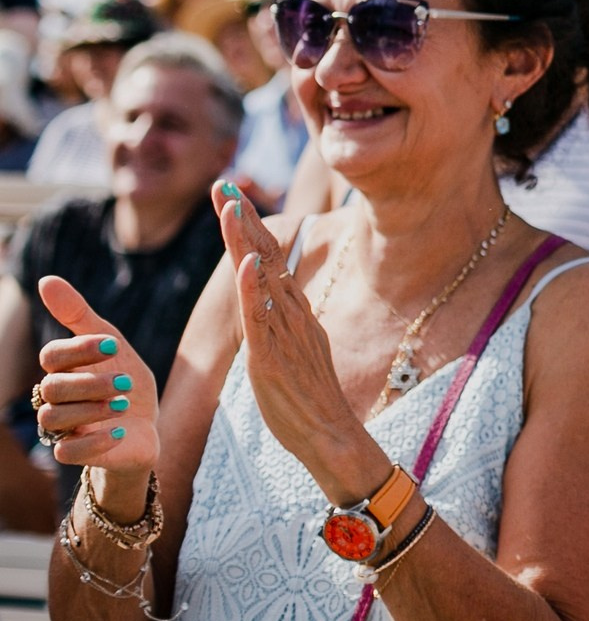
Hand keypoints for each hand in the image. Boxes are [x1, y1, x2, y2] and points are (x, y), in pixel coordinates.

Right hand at [32, 278, 158, 480]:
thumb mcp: (111, 346)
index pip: (52, 356)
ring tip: (123, 405)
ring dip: (90, 409)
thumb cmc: (124, 382)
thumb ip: (80, 316)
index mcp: (62, 370)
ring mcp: (63, 428)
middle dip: (91, 383)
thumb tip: (46, 280)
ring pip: (52, 419)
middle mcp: (55, 398)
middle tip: (126, 382)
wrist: (145, 428)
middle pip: (52, 388)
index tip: (115, 346)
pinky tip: (119, 431)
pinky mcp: (75, 453)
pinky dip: (94, 442)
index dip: (80, 349)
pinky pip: (66, 452)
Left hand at [218, 189, 376, 503]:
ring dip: (246, 240)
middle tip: (224, 185)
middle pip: (267, 256)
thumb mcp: (294, 350)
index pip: (271, 258)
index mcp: (294, 312)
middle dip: (243, 219)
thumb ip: (282, 321)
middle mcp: (292, 314)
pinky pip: (261, 319)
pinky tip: (245, 264)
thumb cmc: (310, 399)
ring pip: (263, 278)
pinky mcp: (273, 358)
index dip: (251, 226)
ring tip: (230, 206)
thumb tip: (268, 297)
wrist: (332, 435)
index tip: (232, 196)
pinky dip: (254, 289)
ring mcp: (285, 333)